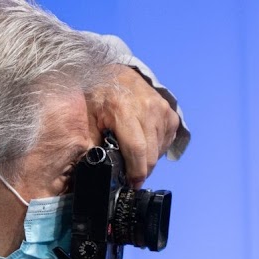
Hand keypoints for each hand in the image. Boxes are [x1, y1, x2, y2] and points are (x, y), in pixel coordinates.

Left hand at [88, 66, 179, 188]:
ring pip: (160, 149)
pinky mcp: (169, 112)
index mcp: (123, 109)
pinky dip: (157, 148)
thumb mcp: (89, 119)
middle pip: (151, 153)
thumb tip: (99, 169)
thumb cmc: (99, 97)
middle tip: (133, 177)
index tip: (133, 184)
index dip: (136, 171)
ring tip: (135, 158)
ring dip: (149, 159)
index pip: (136, 149)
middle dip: (142, 170)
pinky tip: (145, 144)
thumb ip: (95, 142)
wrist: (116, 73)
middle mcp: (147, 108)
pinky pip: (167, 139)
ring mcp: (161, 108)